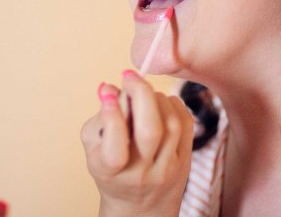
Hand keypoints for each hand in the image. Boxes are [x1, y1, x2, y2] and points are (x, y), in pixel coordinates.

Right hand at [80, 70, 193, 216]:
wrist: (140, 206)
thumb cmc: (112, 170)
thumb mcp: (94, 147)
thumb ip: (100, 118)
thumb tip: (109, 88)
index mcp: (111, 172)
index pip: (114, 148)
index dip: (112, 117)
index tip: (109, 93)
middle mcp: (141, 173)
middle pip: (150, 130)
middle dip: (141, 94)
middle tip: (130, 77)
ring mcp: (167, 169)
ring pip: (170, 123)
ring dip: (156, 97)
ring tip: (143, 93)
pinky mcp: (185, 162)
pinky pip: (186, 124)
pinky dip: (174, 104)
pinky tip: (161, 102)